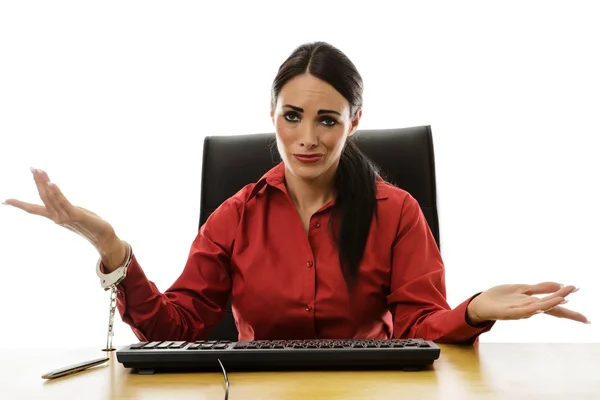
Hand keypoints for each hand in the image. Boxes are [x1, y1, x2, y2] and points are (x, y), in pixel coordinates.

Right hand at [3, 168, 126, 269]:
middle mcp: (57, 217)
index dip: (20, 204)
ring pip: (51, 198)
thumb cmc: (90, 223)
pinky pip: (63, 202)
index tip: (5, 201)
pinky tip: (52, 183)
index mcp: (55, 216)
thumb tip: (59, 199)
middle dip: (37, 181)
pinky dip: (57, 192)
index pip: (33, 209)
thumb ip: (64, 206)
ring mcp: (65, 217)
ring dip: (45, 182)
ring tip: (40, 170)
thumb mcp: (73, 212)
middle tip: (33, 167)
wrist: (103, 236)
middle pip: (43, 197)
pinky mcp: (76, 215)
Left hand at [467, 282, 588, 324]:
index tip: (587, 319)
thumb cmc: (501, 298)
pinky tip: (538, 307)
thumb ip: (540, 288)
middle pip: (550, 308)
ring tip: (564, 298)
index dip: (570, 311)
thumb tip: (559, 284)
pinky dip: (530, 309)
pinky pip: (520, 311)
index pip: (555, 306)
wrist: (481, 304)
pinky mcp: (507, 312)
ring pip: (537, 308)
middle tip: (583, 317)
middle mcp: (529, 308)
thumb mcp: (523, 289)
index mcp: (533, 302)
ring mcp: (519, 311)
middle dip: (565, 309)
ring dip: (550, 304)